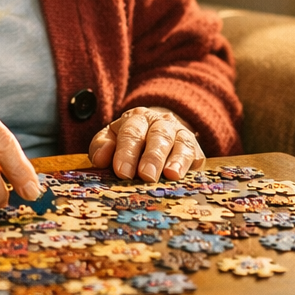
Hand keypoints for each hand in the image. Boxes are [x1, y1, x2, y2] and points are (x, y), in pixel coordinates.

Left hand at [88, 107, 204, 181]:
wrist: (160, 129)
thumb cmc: (130, 141)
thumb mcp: (112, 138)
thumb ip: (101, 146)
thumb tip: (99, 160)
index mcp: (136, 118)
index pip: (131, 133)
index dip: (126, 152)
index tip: (122, 172)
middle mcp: (160, 122)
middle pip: (157, 136)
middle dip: (151, 156)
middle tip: (146, 175)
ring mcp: (180, 133)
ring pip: (180, 142)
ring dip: (175, 159)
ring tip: (171, 175)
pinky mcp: (195, 148)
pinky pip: (194, 153)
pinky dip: (188, 163)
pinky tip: (182, 175)